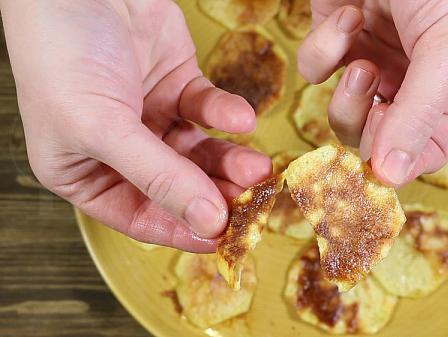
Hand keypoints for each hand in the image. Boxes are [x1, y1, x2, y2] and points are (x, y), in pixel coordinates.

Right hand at [1, 0, 271, 251]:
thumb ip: (158, 177)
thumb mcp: (101, 127)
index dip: (183, 229)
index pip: (140, 216)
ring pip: (200, 153)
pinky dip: (226, 114)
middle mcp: (121, 149)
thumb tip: (207, 223)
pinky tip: (239, 117)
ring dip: (230, 161)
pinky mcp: (178, 85)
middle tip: (251, 202)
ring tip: (258, 167)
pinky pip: (209, 110)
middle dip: (216, 194)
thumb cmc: (62, 52)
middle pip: (178, 187)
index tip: (223, 236)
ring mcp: (152, 116)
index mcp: (85, 171)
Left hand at [298, 0, 447, 186]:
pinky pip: (318, 68)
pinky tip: (348, 15)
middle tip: (368, 86)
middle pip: (377, 140)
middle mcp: (411, 84)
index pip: (426, 152)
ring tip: (360, 56)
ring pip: (344, 114)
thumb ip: (420, 112)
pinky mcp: (338, 40)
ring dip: (346, 90)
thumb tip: (392, 175)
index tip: (377, 162)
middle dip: (365, 121)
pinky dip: (325, 45)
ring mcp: (372, 62)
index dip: (400, 162)